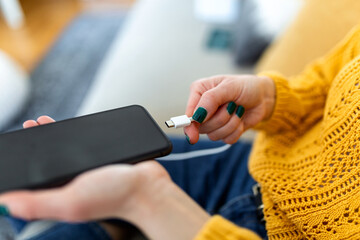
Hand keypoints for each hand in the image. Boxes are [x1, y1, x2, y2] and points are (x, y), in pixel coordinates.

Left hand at [0, 116, 209, 239]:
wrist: (148, 185)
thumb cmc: (115, 196)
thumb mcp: (72, 201)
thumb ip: (38, 203)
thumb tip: (4, 204)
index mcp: (62, 193)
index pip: (35, 177)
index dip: (24, 161)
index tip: (16, 143)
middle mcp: (74, 182)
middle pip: (50, 161)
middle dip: (38, 143)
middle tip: (31, 126)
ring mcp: (89, 171)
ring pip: (69, 151)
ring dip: (56, 135)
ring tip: (45, 122)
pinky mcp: (104, 161)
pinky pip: (87, 146)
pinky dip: (80, 135)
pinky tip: (77, 128)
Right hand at [184, 75, 274, 143]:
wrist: (263, 96)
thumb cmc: (245, 86)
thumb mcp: (229, 86)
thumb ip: (211, 99)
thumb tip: (197, 115)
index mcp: (199, 92)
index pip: (188, 113)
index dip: (190, 125)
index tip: (192, 136)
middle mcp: (203, 108)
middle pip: (202, 127)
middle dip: (221, 118)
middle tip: (231, 105)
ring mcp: (213, 121)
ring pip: (214, 135)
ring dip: (231, 124)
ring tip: (237, 109)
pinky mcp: (224, 131)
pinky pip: (226, 139)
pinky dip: (236, 130)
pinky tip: (240, 118)